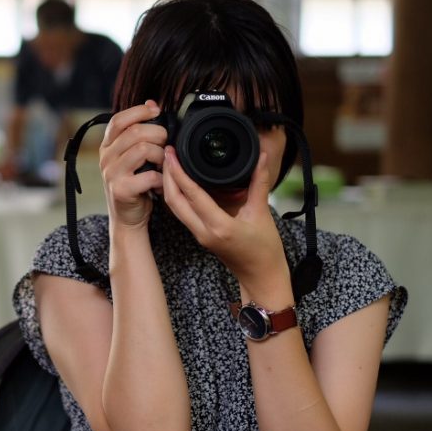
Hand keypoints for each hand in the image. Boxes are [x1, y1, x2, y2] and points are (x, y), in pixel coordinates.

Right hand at [99, 101, 167, 228]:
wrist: (127, 217)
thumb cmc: (133, 184)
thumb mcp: (132, 155)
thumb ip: (139, 131)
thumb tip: (152, 104)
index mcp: (107, 146)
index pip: (119, 120)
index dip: (139, 111)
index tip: (157, 111)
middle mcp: (106, 158)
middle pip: (135, 132)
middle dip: (158, 135)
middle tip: (165, 146)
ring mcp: (111, 174)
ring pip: (143, 150)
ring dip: (160, 156)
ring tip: (163, 165)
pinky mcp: (121, 190)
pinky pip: (149, 175)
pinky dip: (161, 178)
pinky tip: (160, 182)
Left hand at [161, 146, 288, 291]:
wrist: (262, 277)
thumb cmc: (265, 250)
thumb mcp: (263, 213)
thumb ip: (260, 183)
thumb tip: (263, 157)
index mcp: (219, 226)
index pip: (192, 195)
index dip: (179, 173)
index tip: (172, 154)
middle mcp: (203, 232)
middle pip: (174, 202)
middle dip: (167, 176)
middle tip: (167, 153)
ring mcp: (199, 235)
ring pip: (175, 209)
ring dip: (169, 186)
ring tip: (170, 164)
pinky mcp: (200, 236)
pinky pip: (183, 214)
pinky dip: (178, 197)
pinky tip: (181, 183)